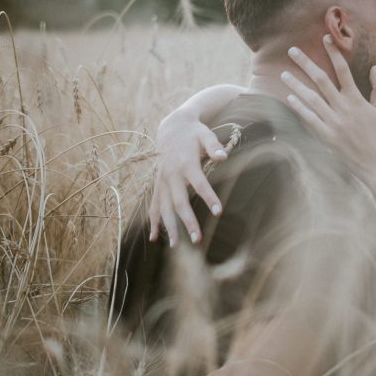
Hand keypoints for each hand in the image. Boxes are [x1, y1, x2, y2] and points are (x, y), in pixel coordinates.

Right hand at [148, 115, 225, 245]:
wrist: (171, 129)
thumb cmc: (193, 133)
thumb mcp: (205, 134)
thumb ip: (214, 146)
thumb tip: (223, 157)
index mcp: (186, 163)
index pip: (199, 183)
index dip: (209, 197)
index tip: (218, 212)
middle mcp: (171, 175)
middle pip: (179, 202)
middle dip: (187, 221)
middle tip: (197, 240)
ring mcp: (162, 181)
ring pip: (164, 208)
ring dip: (169, 226)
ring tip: (175, 246)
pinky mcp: (157, 185)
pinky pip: (153, 205)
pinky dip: (153, 221)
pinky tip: (154, 238)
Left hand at [281, 35, 375, 184]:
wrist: (372, 161)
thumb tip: (374, 67)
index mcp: (356, 98)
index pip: (343, 70)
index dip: (334, 53)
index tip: (325, 38)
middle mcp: (343, 107)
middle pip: (321, 80)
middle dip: (306, 63)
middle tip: (292, 50)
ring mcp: (333, 121)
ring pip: (311, 98)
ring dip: (296, 84)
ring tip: (283, 73)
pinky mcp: (325, 135)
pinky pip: (309, 118)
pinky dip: (299, 107)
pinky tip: (289, 97)